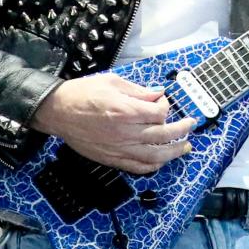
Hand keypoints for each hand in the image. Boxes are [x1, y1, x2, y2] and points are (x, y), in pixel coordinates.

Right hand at [31, 74, 195, 174]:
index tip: (164, 101)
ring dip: (174, 152)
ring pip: (155, 156)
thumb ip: (138, 90)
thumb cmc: (82, 94)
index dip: (166, 106)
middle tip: (190, 125)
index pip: (159, 113)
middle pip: (163, 135)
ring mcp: (119, 148)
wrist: (58, 111)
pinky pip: (138, 167)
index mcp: (126, 111)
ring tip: (185, 147)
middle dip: (181, 130)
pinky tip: (160, 161)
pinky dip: (153, 166)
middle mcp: (125, 132)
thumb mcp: (112, 82)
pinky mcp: (111, 159)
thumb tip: (158, 94)